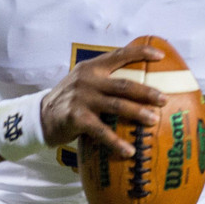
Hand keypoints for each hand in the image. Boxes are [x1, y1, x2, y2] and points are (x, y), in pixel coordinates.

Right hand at [40, 41, 167, 156]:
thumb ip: (105, 80)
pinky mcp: (76, 118)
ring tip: (153, 121)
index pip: (119, 55)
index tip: (160, 55)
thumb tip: (139, 87)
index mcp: (92, 68)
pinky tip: (129, 151)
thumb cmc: (71, 100)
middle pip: (123, 84)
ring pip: (116, 105)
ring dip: (137, 113)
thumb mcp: (85, 82)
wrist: (41, 116)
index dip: (140, 52)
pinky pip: (101, 131)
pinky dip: (116, 142)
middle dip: (146, 91)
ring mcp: (81, 98)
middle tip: (164, 99)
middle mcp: (88, 80)